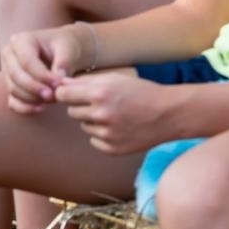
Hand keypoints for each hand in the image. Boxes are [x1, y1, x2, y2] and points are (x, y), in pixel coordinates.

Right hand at [0, 24, 92, 113]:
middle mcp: (10, 54)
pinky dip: (25, 107)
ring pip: (13, 89)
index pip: (26, 61)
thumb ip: (64, 62)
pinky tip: (41, 109)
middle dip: (35, 88)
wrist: (65, 51)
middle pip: (16, 75)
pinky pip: (12, 101)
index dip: (42, 75)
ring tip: (53, 99)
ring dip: (33, 98)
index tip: (59, 84)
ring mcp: (8, 71)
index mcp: (21, 40)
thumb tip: (59, 77)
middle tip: (54, 96)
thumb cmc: (66, 47)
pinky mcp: (12, 86)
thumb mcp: (69, 49)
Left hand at [55, 71, 176, 154]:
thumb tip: (60, 83)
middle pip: (71, 112)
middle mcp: (102, 114)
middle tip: (100, 103)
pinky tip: (119, 128)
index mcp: (100, 93)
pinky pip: (94, 141)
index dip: (65, 93)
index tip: (69, 93)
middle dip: (81, 107)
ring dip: (93, 121)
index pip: (63, 94)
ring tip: (114, 115)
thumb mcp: (115, 79)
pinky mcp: (113, 149)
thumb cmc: (141, 92)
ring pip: (84, 126)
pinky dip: (102, 136)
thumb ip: (85, 81)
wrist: (168, 114)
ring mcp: (107, 134)